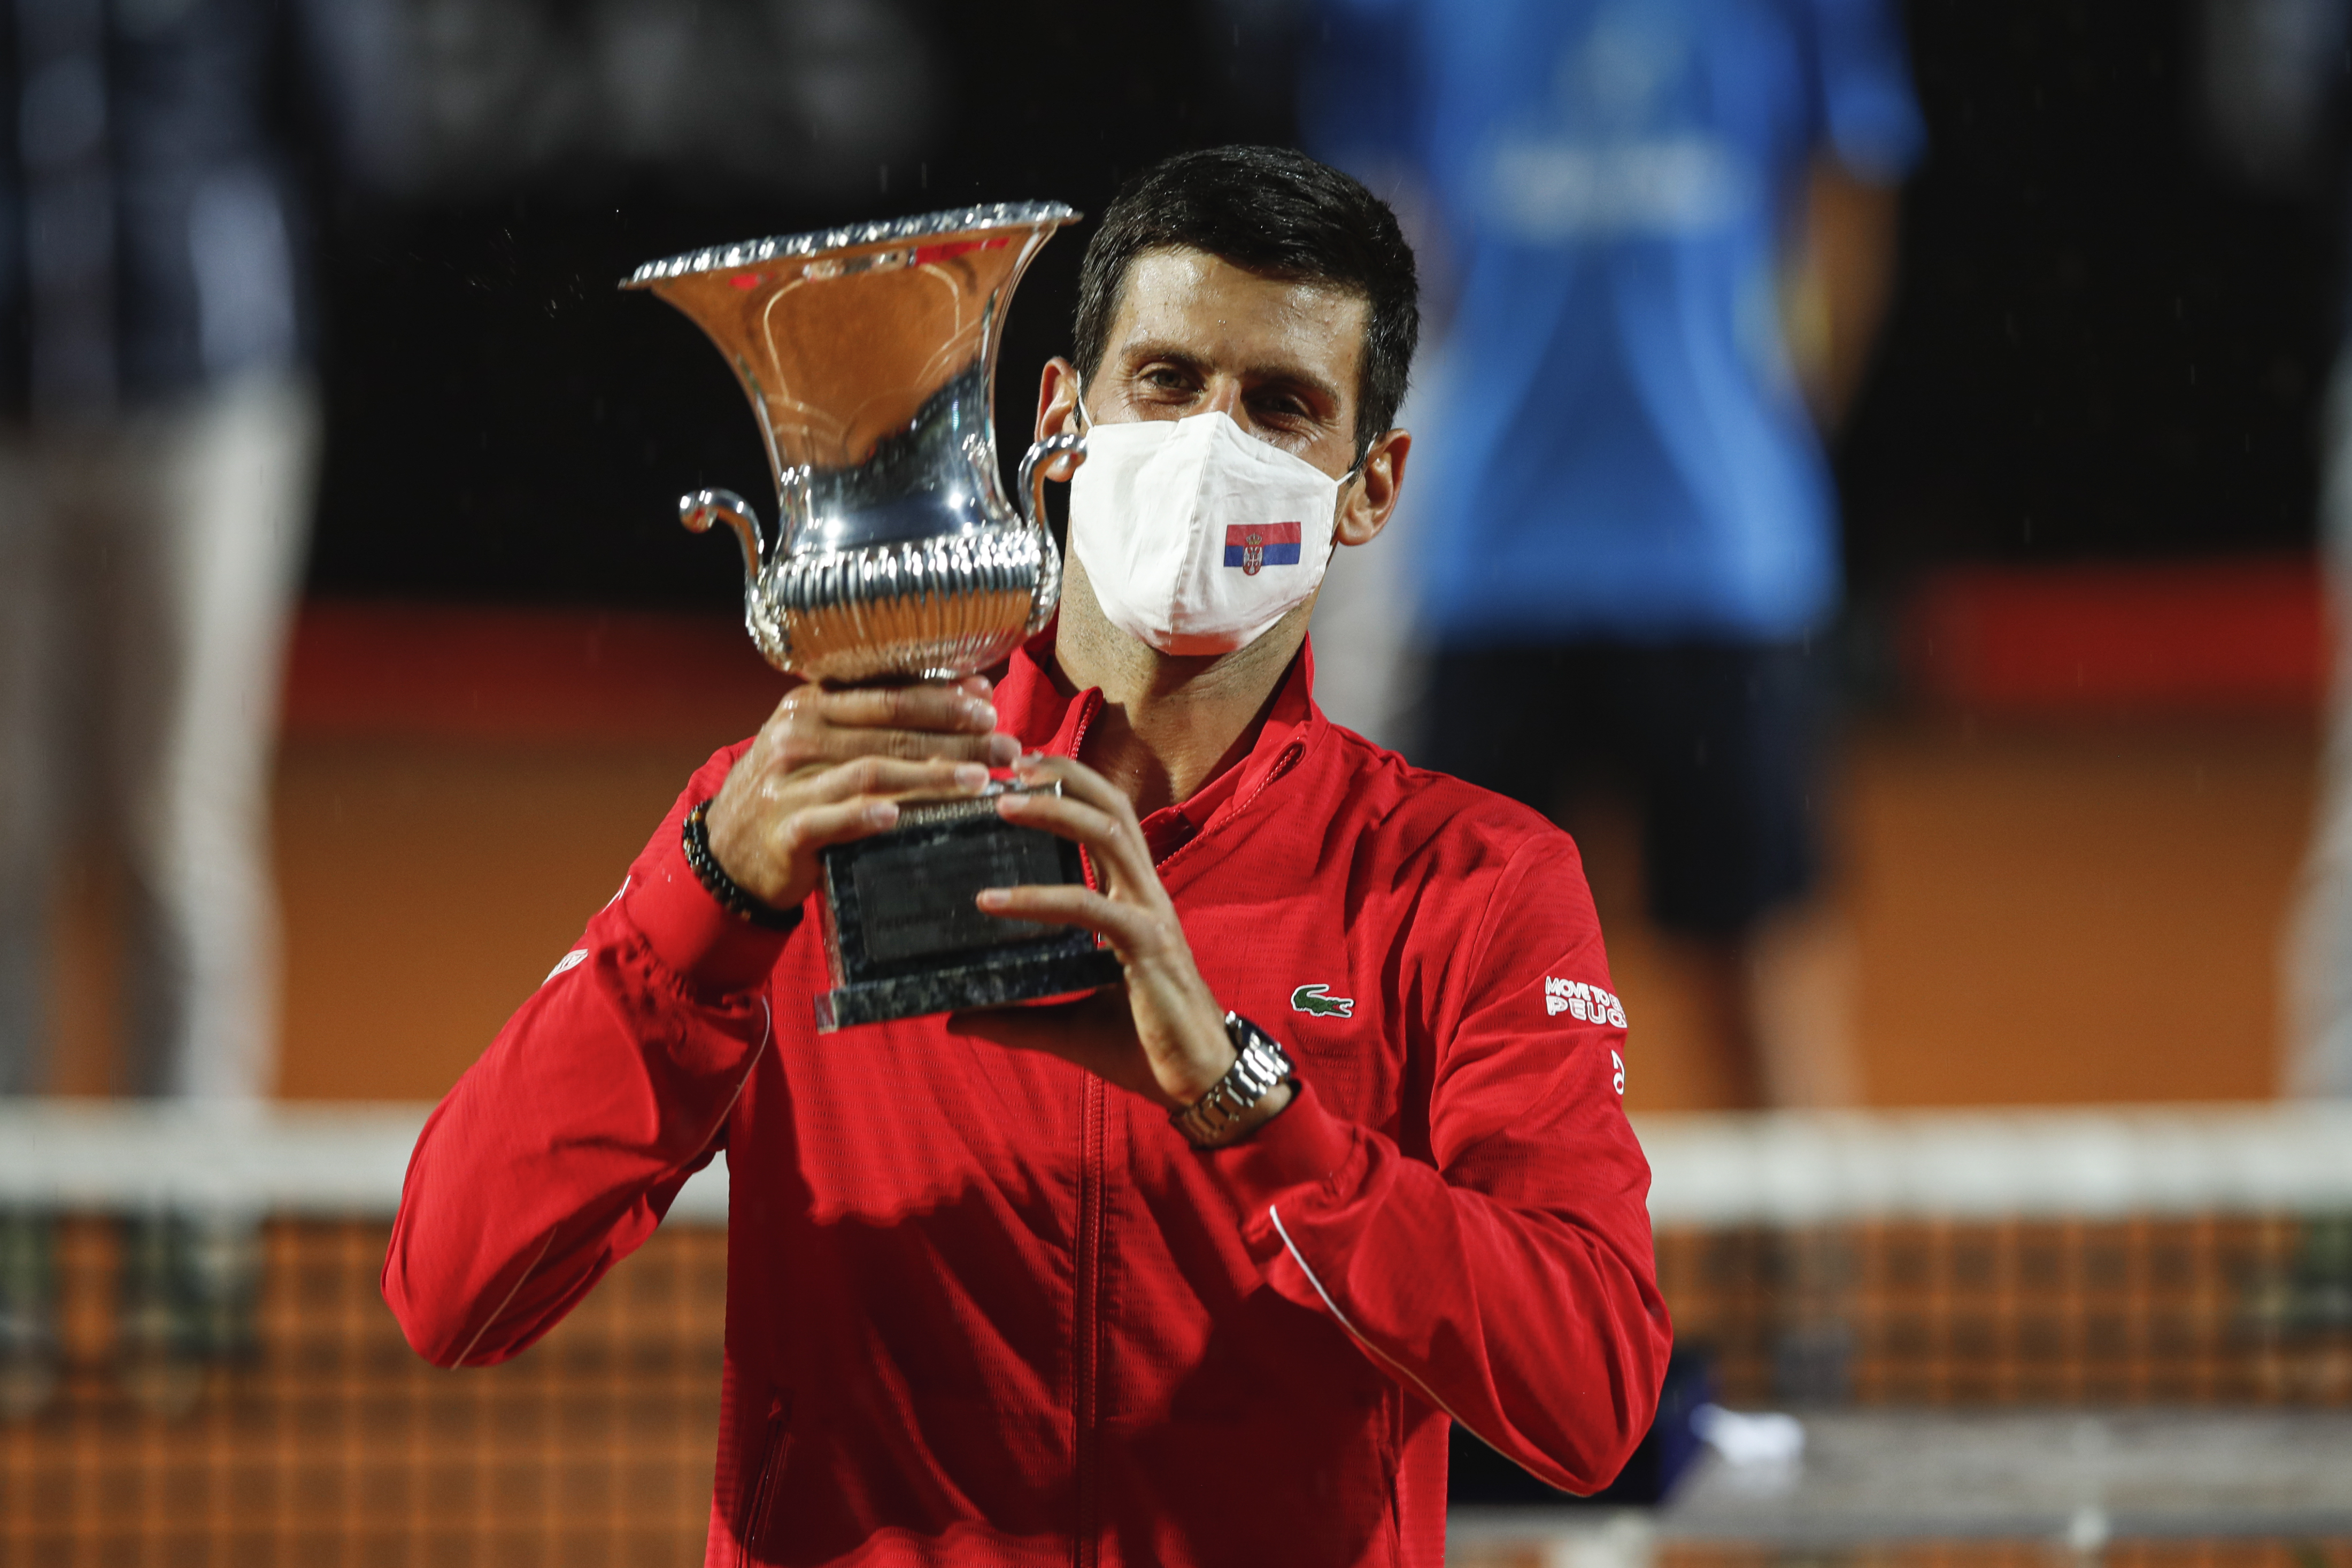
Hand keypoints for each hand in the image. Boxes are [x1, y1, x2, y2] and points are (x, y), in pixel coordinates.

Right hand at [705, 677, 1019, 910]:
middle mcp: (798, 735)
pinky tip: (899, 815)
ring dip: (930, 774)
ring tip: (978, 780)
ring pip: (871, 771)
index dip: (941, 696)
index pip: (886, 693)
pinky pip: (831, 819)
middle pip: (889, 729)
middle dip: (955, 736)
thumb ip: (881, 720)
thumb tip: (969, 691)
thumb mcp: (823, 742)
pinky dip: (865, 816)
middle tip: (1004, 745)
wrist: (729, 850)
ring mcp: (789, 782)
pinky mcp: (785, 829)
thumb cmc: (794, 789)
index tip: (988, 701)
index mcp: (810, 705)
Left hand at [950, 755, 1271, 1114]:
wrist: (1198, 1084)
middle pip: (1112, 805)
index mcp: (1132, 898)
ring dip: (1055, 810)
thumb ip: (1013, 1017)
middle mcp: (1145, 894)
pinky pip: (1089, 907)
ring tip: (1000, 802)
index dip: (1069, 785)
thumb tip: (955, 1019)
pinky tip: (990, 900)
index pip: (1105, 819)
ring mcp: (1149, 914)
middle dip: (1063, 773)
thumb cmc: (1142, 1046)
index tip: (1017, 768)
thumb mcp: (1065, 1025)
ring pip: (1109, 835)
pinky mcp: (1146, 946)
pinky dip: (1037, 899)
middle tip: (1007, 760)